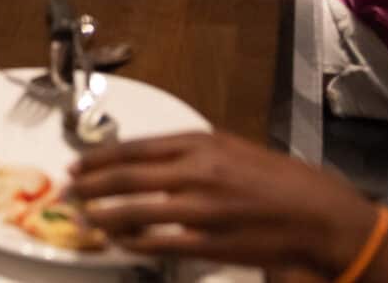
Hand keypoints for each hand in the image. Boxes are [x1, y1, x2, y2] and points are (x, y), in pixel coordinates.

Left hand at [70, 132, 383, 273]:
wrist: (318, 213)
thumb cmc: (277, 180)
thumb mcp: (230, 149)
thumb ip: (189, 154)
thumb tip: (148, 163)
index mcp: (200, 143)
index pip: (133, 148)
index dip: (99, 159)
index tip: (78, 165)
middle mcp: (196, 171)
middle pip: (125, 178)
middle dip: (90, 186)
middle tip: (69, 192)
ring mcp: (201, 208)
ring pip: (135, 212)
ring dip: (103, 216)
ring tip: (84, 218)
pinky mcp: (210, 242)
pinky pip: (158, 243)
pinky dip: (134, 244)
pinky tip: (120, 243)